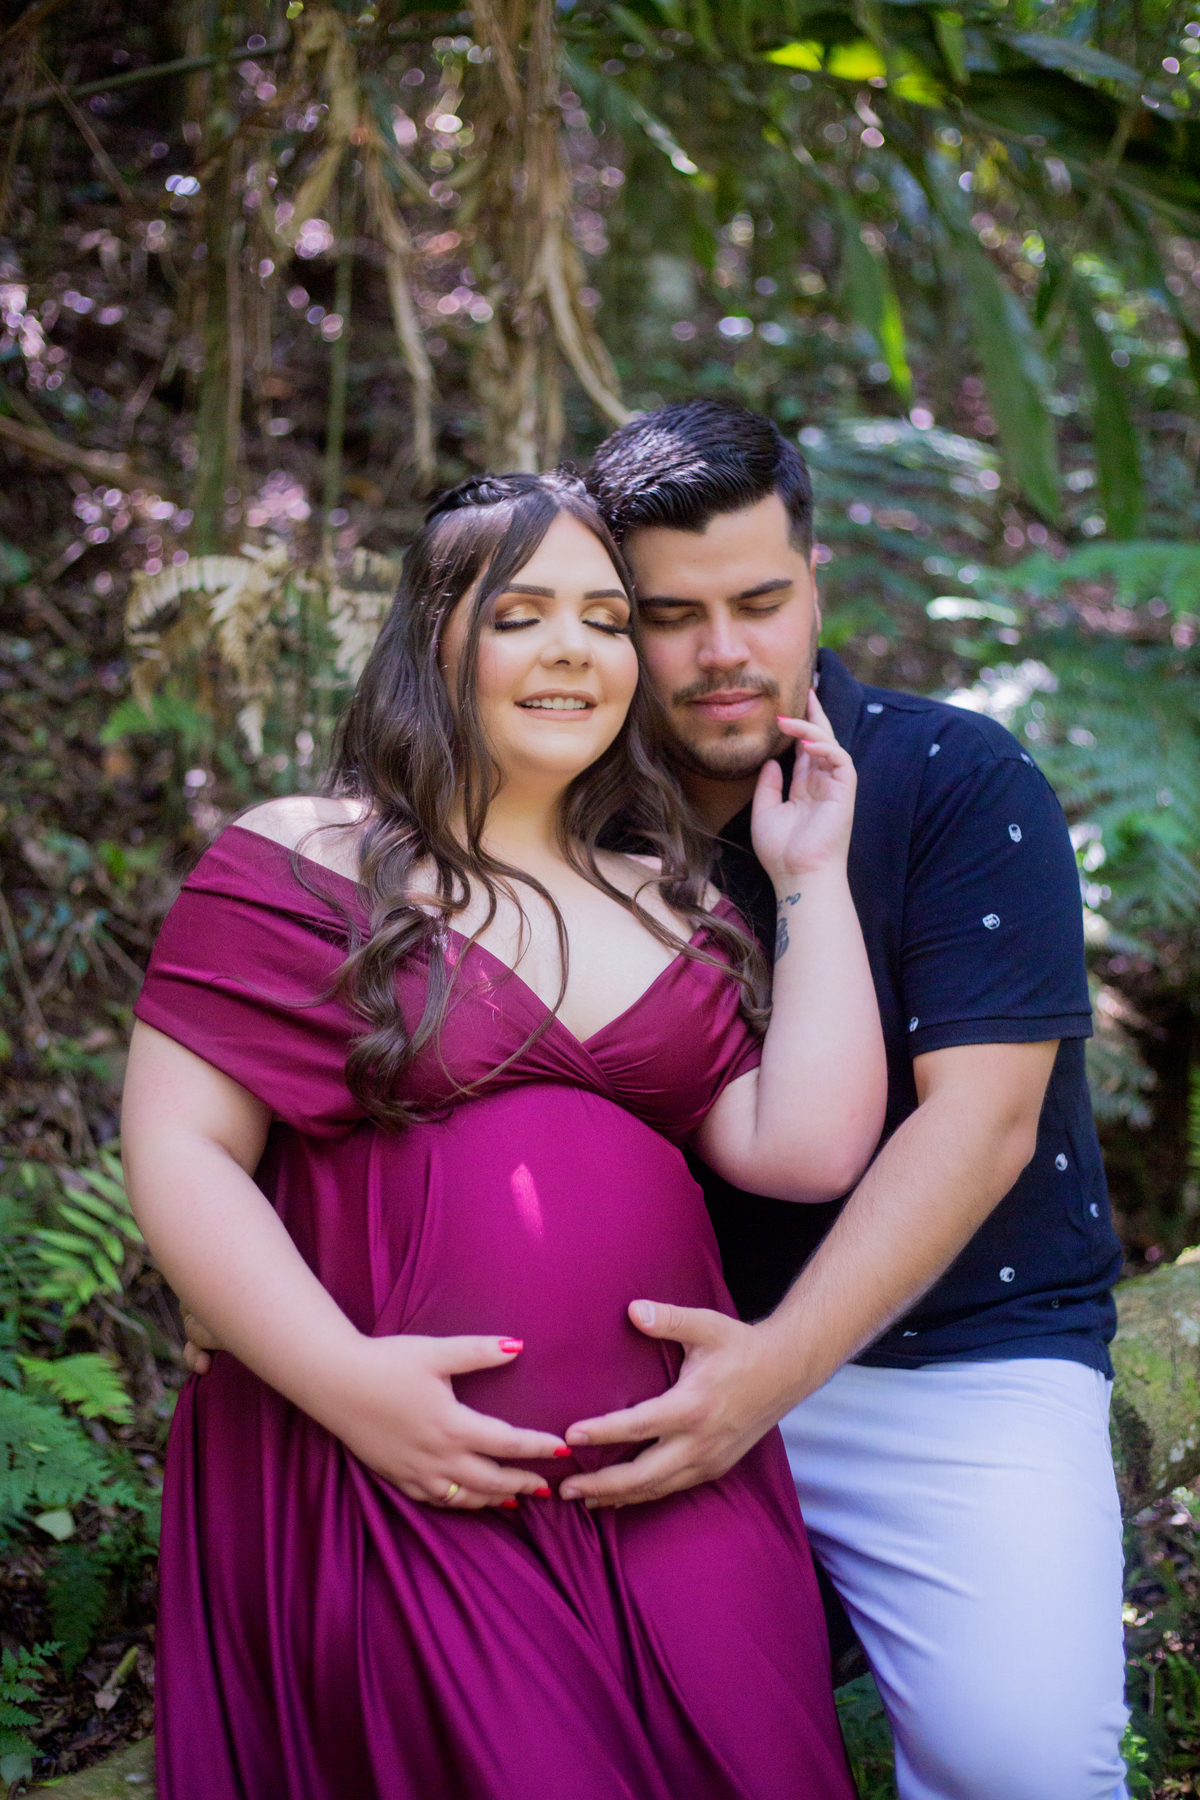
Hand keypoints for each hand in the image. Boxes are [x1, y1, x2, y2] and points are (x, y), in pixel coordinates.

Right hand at [183, 1316, 567, 1510]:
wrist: (334, 1382)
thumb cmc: (386, 1362)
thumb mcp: (436, 1351)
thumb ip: (479, 1351)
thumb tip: (519, 1346)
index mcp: (453, 1426)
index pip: (507, 1443)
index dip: (538, 1448)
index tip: (563, 1450)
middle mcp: (438, 1458)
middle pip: (492, 1480)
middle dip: (523, 1483)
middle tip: (548, 1487)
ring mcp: (416, 1472)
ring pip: (465, 1497)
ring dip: (495, 1498)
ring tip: (516, 1499)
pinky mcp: (397, 1476)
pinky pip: (437, 1500)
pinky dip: (460, 1503)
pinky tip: (467, 1499)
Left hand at [557, 1302, 792, 1508]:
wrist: (786, 1371)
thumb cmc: (741, 1346)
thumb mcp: (706, 1326)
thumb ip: (668, 1319)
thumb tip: (632, 1310)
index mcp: (693, 1406)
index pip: (638, 1426)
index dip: (602, 1433)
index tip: (570, 1437)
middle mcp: (700, 1441)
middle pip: (642, 1474)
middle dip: (602, 1484)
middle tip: (565, 1488)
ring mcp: (709, 1459)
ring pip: (657, 1488)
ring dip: (619, 1496)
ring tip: (584, 1499)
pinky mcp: (716, 1467)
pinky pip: (673, 1488)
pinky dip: (644, 1495)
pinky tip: (622, 1496)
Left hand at [750, 691, 855, 886]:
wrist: (798, 877)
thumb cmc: (781, 852)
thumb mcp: (765, 812)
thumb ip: (768, 785)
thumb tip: (770, 760)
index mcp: (805, 787)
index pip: (804, 748)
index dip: (798, 726)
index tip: (787, 704)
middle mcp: (822, 783)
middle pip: (820, 738)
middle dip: (814, 712)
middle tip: (806, 687)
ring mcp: (835, 786)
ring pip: (829, 743)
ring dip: (810, 727)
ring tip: (786, 719)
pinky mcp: (845, 791)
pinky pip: (840, 759)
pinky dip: (825, 747)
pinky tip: (806, 743)